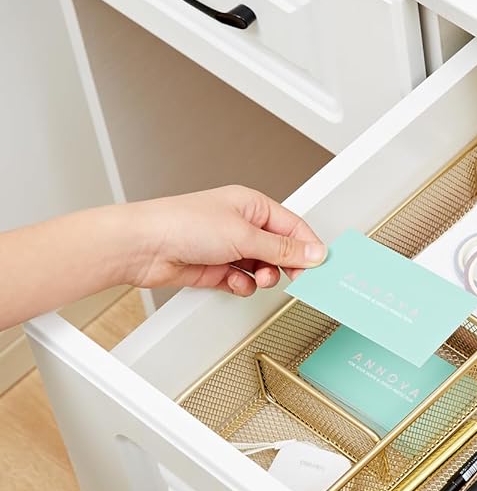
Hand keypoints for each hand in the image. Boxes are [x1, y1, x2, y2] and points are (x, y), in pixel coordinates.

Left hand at [122, 185, 326, 296]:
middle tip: (293, 278)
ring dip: (263, 276)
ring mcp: (227, 247)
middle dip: (285, 265)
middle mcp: (240, 224)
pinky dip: (242, 285)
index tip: (319, 265)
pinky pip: (241, 280)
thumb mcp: (244, 235)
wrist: (143, 246)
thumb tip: (313, 251)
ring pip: (261, 267)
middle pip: (279, 249)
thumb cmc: (183, 224)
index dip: (307, 246)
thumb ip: (282, 248)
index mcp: (251, 205)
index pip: (292, 226)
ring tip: (258, 277)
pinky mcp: (215, 268)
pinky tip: (235, 282)